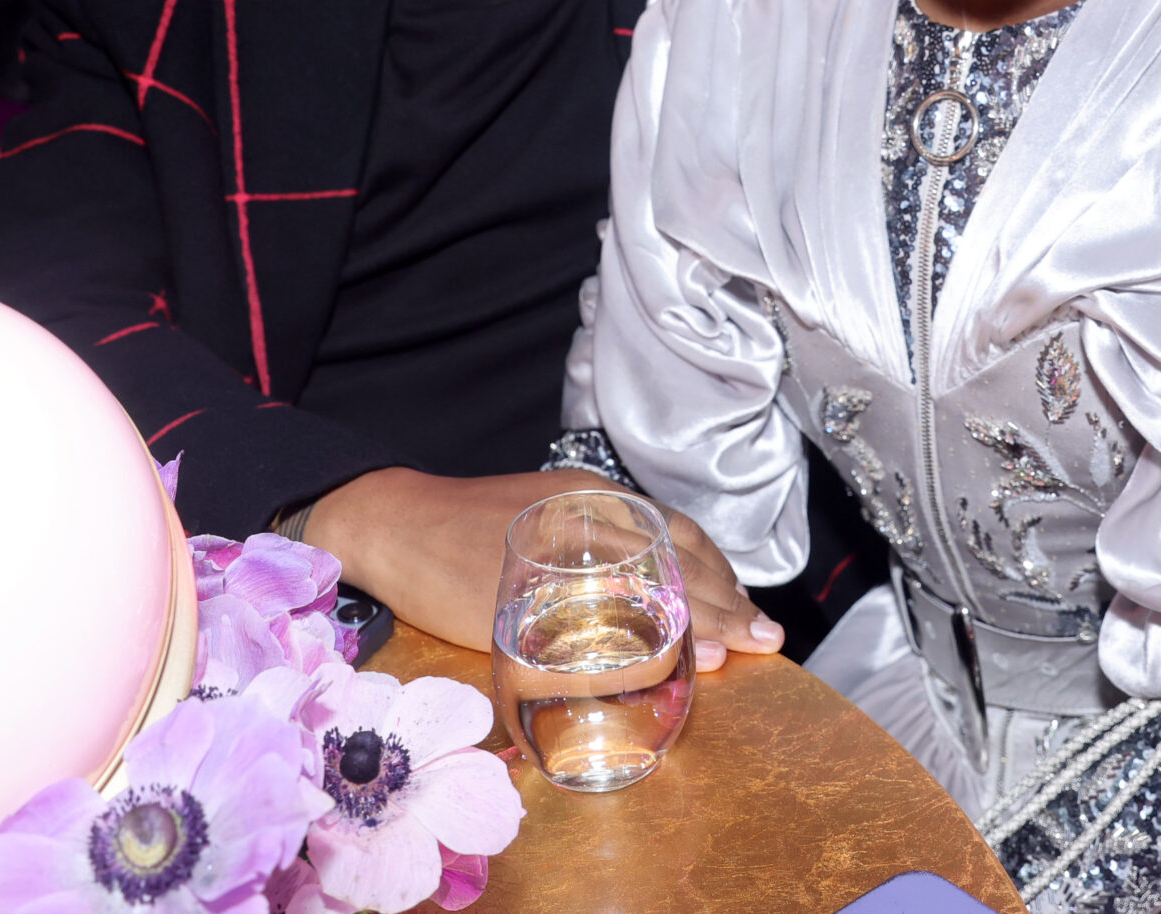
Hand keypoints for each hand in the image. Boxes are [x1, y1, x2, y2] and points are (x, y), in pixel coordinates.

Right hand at [304, 467, 783, 668]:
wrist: (396, 523)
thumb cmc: (467, 522)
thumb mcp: (545, 511)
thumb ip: (594, 539)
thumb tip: (650, 584)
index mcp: (594, 498)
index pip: (679, 532)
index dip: (720, 570)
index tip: (747, 603)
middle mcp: (587, 519)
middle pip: (677, 561)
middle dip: (727, 602)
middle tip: (764, 636)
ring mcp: (561, 559)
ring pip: (649, 589)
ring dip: (700, 623)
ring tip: (737, 651)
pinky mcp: (529, 597)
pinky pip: (596, 625)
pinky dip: (639, 645)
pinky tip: (665, 662)